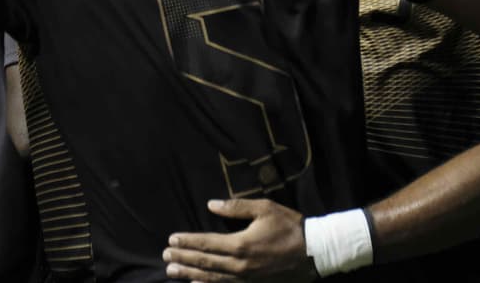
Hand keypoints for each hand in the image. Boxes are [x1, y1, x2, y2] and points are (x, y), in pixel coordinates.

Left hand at [163, 198, 315, 281]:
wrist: (314, 252)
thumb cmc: (290, 226)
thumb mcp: (264, 209)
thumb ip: (236, 208)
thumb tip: (211, 204)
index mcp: (240, 244)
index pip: (206, 243)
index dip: (187, 241)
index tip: (171, 239)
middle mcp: (239, 265)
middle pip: (204, 262)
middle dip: (183, 257)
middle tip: (164, 256)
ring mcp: (246, 279)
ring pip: (211, 277)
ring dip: (189, 274)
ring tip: (172, 271)